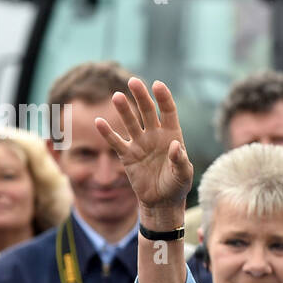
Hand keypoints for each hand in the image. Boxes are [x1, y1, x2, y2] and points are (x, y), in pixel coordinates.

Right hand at [96, 78, 193, 212]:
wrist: (162, 201)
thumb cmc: (177, 185)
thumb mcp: (183, 175)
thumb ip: (180, 160)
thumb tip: (174, 146)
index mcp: (172, 135)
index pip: (168, 112)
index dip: (163, 98)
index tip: (158, 85)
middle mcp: (155, 135)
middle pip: (147, 111)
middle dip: (141, 96)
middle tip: (133, 82)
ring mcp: (140, 144)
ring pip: (130, 123)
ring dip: (124, 110)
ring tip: (117, 96)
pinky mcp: (127, 156)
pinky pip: (116, 142)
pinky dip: (107, 133)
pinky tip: (99, 123)